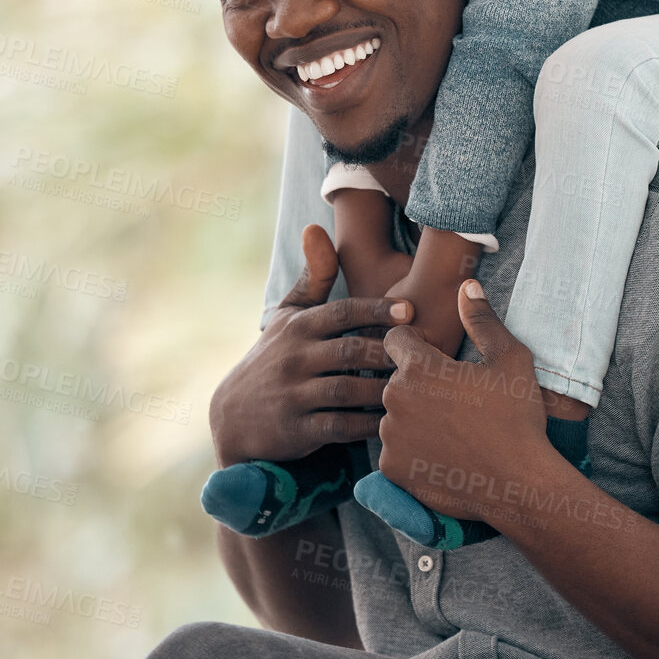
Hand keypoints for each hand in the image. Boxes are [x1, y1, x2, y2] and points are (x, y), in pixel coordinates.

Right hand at [209, 225, 412, 468]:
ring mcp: (294, 395)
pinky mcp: (297, 430)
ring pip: (347, 390)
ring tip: (418, 388)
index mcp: (298, 327)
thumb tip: (316, 228)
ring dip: (383, 390)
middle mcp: (294, 358)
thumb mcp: (287, 315)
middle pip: (350, 351)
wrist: (232, 415)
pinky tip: (393, 422)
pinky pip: (340, 427)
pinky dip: (368, 426)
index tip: (410, 310)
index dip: (377, 310)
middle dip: (389, 352)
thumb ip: (313, 277)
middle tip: (426, 355)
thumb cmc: (273, 356)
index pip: (342, 312)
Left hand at [376, 280, 554, 526]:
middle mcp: (394, 399)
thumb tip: (467, 286)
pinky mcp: (392, 469)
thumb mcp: (509, 359)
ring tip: (454, 431)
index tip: (442, 362)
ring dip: (414, 418)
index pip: (396, 339)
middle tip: (457, 402)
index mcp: (418, 367)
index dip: (418, 345)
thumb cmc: (516, 417)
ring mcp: (391, 437)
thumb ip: (481, 319)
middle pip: (396, 380)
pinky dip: (413, 452)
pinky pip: (395, 450)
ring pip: (395, 416)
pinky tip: (445, 454)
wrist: (520, 484)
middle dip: (418, 385)